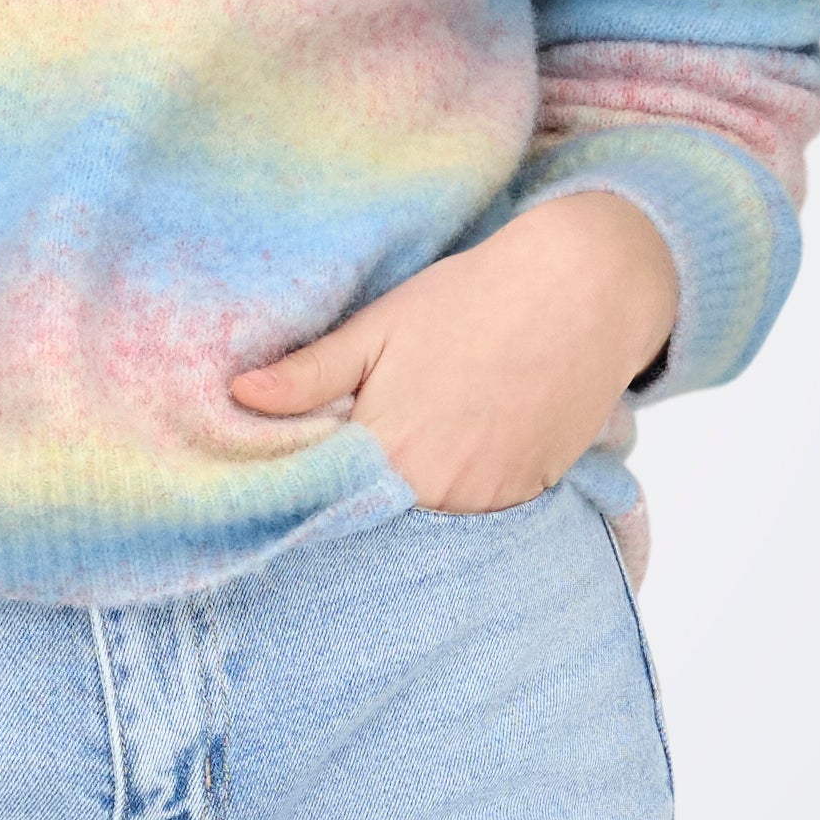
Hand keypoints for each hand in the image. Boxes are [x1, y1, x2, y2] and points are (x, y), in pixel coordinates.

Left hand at [227, 192, 678, 514]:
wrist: (582, 292)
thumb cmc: (472, 300)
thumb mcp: (381, 325)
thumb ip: (310, 372)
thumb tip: (238, 395)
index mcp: (387, 446)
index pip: (324, 498)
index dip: (304, 493)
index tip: (283, 490)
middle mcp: (435, 489)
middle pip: (375, 520)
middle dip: (354, 505)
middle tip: (340, 480)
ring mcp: (487, 501)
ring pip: (425, 526)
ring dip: (406, 511)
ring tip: (404, 470)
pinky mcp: (526, 499)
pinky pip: (476, 522)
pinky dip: (456, 506)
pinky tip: (450, 469)